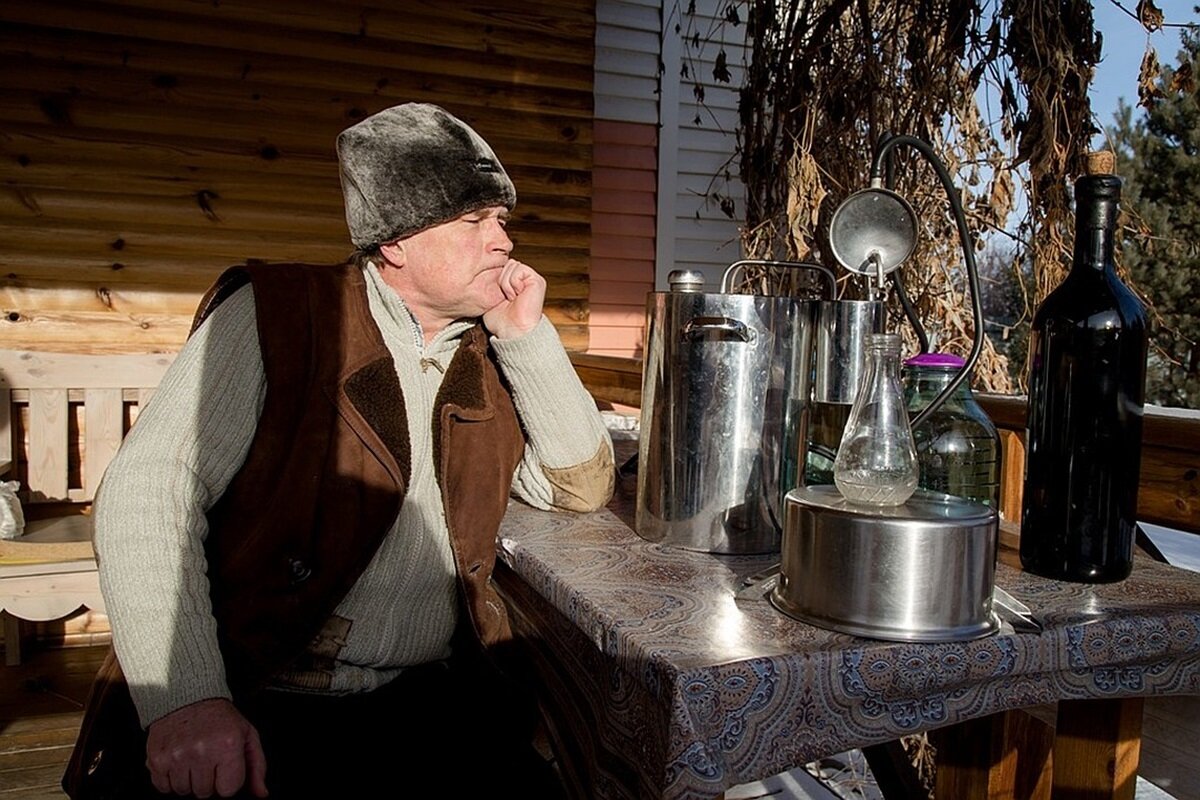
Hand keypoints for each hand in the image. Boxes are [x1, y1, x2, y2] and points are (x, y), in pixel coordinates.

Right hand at [145, 698, 267, 797]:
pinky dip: (170, 779)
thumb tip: (261, 793)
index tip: (224, 767)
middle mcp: (201, 751)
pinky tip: (178, 760)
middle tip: (207, 759)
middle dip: (208, 780)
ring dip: (188, 780)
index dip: (227, 781)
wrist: (187, 698)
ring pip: (183, 791)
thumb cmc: (219, 718)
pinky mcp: (157, 758)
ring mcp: (177, 755)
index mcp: (228, 745)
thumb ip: (257, 766)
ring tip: (192, 757)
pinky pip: (163, 787)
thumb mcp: (247, 735)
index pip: (228, 790)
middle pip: (204, 793)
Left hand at [482, 259, 545, 338]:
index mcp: (516, 281)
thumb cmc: (501, 320)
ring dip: (506, 284)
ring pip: (511, 265)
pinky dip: (512, 284)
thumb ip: (492, 280)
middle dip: (500, 281)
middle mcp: (525, 278)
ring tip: (511, 298)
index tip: (498, 297)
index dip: (495, 279)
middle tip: (506, 298)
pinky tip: (517, 296)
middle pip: (506, 263)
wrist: (512, 332)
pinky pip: (518, 270)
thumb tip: (485, 267)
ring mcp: (532, 278)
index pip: (502, 265)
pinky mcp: (537, 280)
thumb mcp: (491, 296)